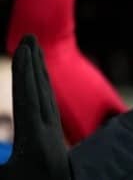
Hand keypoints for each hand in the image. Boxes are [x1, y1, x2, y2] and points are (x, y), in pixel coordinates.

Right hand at [0, 36, 70, 179]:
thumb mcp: (3, 177)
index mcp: (35, 143)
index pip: (29, 99)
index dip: (24, 73)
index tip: (25, 49)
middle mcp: (50, 136)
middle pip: (42, 91)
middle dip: (34, 63)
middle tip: (31, 37)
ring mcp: (56, 140)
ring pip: (48, 99)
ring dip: (41, 74)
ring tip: (36, 53)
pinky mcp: (56, 145)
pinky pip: (50, 111)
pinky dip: (44, 92)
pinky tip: (41, 83)